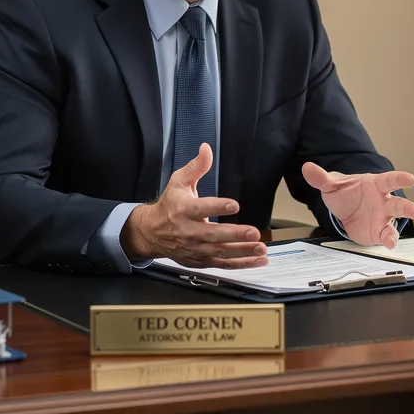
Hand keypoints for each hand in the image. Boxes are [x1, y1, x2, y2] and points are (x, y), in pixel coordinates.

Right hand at [121, 143, 267, 268]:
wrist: (152, 232)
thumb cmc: (169, 206)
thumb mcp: (179, 182)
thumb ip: (196, 167)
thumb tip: (206, 149)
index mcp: (184, 209)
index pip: (202, 208)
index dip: (218, 207)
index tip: (234, 205)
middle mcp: (190, 231)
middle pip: (214, 234)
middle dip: (235, 235)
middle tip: (254, 232)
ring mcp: (196, 248)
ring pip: (221, 252)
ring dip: (243, 252)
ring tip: (261, 249)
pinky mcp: (201, 259)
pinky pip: (222, 264)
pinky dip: (241, 264)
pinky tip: (257, 261)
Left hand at [301, 164, 413, 248]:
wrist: (344, 208)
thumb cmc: (344, 192)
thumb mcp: (331, 185)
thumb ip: (321, 178)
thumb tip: (306, 168)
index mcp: (375, 184)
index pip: (389, 180)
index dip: (400, 179)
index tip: (411, 179)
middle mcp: (383, 200)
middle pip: (398, 203)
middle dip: (408, 207)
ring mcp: (383, 217)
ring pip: (396, 221)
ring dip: (398, 228)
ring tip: (395, 237)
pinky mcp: (379, 231)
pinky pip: (386, 235)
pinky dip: (389, 240)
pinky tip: (389, 244)